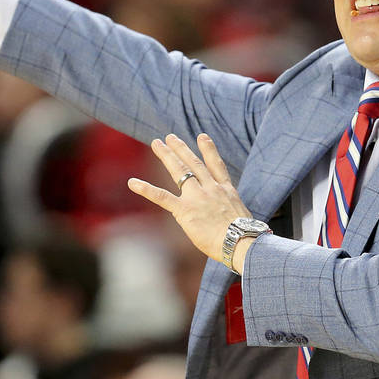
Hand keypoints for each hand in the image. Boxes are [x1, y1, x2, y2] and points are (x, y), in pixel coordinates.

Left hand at [128, 134, 253, 270]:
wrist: (240, 241)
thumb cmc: (244, 238)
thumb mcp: (240, 218)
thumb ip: (229, 212)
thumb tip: (227, 220)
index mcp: (226, 191)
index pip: (216, 165)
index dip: (209, 149)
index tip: (202, 136)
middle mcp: (211, 189)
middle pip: (194, 163)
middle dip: (181, 148)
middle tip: (170, 137)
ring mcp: (197, 197)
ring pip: (180, 171)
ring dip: (167, 155)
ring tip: (157, 143)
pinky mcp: (185, 210)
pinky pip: (162, 197)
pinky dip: (146, 189)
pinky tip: (133, 183)